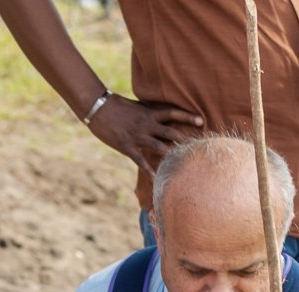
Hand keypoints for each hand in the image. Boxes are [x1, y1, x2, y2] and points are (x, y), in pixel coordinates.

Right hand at [87, 94, 202, 173]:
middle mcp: (146, 124)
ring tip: (183, 164)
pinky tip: (157, 178)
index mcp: (149, 113)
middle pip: (170, 132)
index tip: (201, 121)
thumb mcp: (136, 106)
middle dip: (184, 140)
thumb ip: (149, 112)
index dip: (188, 116)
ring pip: (159, 147)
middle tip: (198, 147)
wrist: (98, 109)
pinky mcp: (128, 147)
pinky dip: (149, 170)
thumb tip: (159, 116)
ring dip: (171, 155)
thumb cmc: (116, 105)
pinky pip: (141, 161)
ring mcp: (138, 136)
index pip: (173, 113)